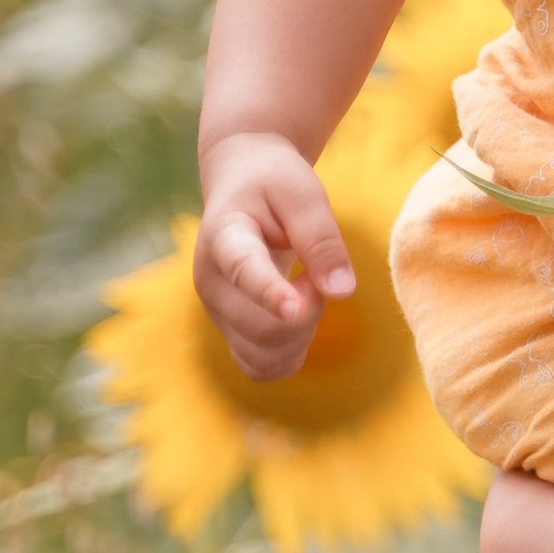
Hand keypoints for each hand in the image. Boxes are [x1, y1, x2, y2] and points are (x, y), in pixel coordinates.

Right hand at [192, 132, 357, 380]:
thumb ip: (322, 240)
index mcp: (224, 238)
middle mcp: (211, 282)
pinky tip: (301, 320)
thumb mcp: (304, 195)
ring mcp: (216, 312)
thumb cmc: (275, 185)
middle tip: (321, 273)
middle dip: (310, 311)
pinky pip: (261, 368)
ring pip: (263, 356)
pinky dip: (290, 354)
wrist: (243, 184)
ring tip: (308, 290)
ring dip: (302, 336)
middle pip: (263, 328)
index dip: (269, 292)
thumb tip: (342, 292)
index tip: (296, 308)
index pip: (242, 270)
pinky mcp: (229, 331)